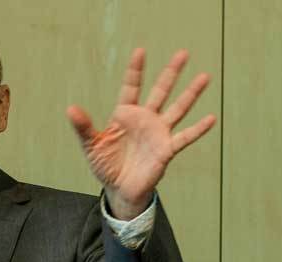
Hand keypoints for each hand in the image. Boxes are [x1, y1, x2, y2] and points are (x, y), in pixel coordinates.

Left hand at [66, 49, 215, 219]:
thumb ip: (83, 127)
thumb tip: (70, 109)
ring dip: (191, 94)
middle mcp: (145, 119)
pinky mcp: (166, 149)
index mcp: (125, 115)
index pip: (131, 87)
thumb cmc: (105, 165)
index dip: (136, 70)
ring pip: (177, 108)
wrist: (119, 189)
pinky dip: (197, 129)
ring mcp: (158, 133)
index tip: (140, 51)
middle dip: (171, 73)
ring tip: (204, 76)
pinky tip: (210, 118)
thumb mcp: (91, 146)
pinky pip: (184, 137)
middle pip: (160, 91)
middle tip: (182, 53)